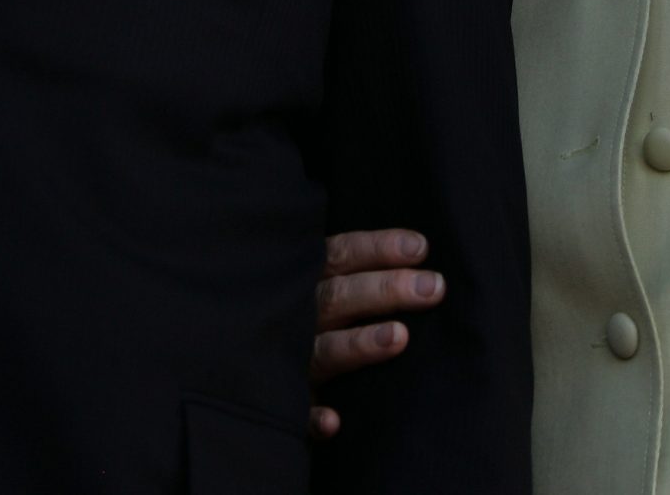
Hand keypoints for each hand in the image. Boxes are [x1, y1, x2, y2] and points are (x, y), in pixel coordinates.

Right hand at [306, 228, 441, 438]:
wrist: (236, 369)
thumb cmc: (304, 318)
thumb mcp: (320, 286)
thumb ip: (357, 273)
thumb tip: (420, 252)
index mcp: (308, 282)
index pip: (341, 255)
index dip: (379, 249)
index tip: (421, 248)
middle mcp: (298, 317)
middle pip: (339, 297)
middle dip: (386, 290)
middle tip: (433, 288)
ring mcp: (291, 361)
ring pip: (325, 349)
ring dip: (359, 344)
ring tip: (400, 337)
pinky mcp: (288, 403)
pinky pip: (298, 412)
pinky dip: (313, 417)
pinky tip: (333, 421)